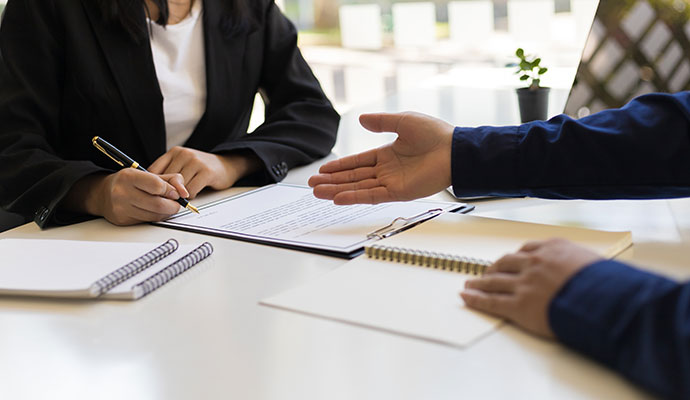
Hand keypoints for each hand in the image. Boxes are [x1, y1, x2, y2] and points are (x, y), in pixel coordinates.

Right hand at [66, 169, 189, 224]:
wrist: (103, 193)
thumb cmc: (128, 182)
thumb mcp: (148, 174)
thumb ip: (170, 179)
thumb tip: (184, 192)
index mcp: (129, 177)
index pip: (157, 186)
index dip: (171, 191)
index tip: (175, 193)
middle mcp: (122, 192)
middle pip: (158, 204)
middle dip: (173, 205)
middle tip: (176, 203)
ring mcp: (121, 208)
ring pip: (154, 216)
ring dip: (166, 213)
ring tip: (166, 206)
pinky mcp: (122, 220)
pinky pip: (147, 221)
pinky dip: (156, 217)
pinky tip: (154, 211)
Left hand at [148, 147, 259, 197]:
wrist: (226, 166)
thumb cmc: (201, 169)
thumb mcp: (182, 165)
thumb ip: (168, 172)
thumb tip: (149, 187)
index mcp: (174, 152)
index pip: (154, 170)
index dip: (153, 185)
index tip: (155, 194)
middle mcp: (184, 154)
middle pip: (165, 180)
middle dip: (167, 192)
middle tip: (171, 198)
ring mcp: (196, 162)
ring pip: (178, 187)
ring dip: (180, 195)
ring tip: (184, 194)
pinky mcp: (206, 172)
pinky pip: (190, 191)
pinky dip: (190, 196)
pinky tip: (193, 193)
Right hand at [308, 112, 453, 204]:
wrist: (454, 150)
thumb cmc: (434, 134)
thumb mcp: (403, 121)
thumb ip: (381, 122)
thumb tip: (361, 119)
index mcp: (387, 154)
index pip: (357, 162)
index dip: (339, 166)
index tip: (322, 169)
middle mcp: (387, 170)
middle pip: (353, 177)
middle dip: (332, 181)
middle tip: (312, 184)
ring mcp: (392, 183)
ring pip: (358, 188)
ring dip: (337, 190)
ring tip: (317, 192)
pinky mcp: (399, 193)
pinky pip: (372, 196)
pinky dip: (354, 197)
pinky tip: (338, 198)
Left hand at [460, 238, 601, 337]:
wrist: (605, 301)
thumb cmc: (607, 286)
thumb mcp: (595, 265)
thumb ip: (580, 265)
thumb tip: (585, 273)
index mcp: (553, 249)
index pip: (527, 249)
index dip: (515, 257)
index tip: (510, 261)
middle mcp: (534, 263)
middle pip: (506, 263)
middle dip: (494, 268)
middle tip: (487, 272)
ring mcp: (524, 283)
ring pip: (494, 281)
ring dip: (480, 282)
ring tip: (470, 284)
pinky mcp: (518, 305)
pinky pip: (491, 301)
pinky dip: (476, 299)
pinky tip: (466, 297)